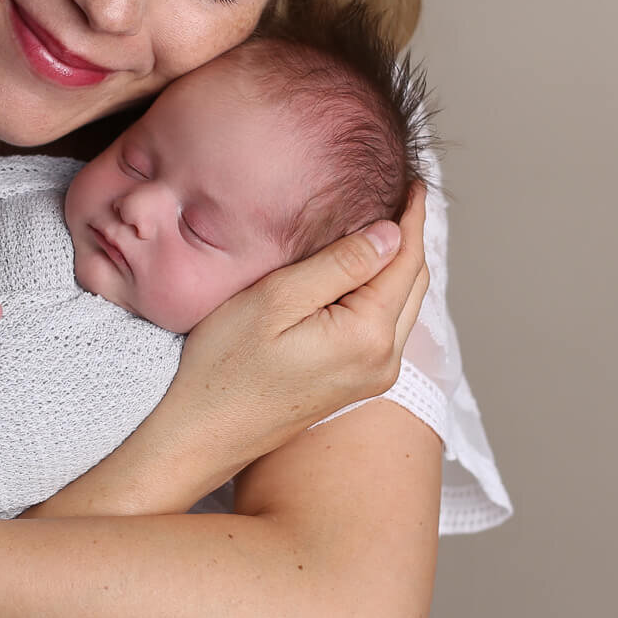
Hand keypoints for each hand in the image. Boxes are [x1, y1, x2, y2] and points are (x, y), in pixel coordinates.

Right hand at [155, 184, 429, 479]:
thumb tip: (391, 234)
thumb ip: (339, 264)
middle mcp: (383, 361)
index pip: (406, 261)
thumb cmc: (225, 367)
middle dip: (411, 238)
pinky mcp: (354, 384)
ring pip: (401, 306)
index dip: (412, 217)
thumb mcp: (276, 300)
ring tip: (387, 224)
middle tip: (405, 195)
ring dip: (398, 265)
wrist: (203, 435)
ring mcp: (371, 377)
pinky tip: (363, 272)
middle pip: (413, 285)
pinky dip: (382, 292)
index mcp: (368, 336)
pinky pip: (383, 326)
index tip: (414, 182)